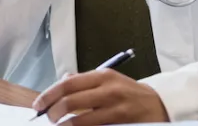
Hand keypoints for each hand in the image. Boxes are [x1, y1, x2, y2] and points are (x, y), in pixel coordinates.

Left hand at [32, 69, 168, 124]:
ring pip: (81, 121)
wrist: (159, 105)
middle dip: (54, 113)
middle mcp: (109, 90)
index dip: (49, 95)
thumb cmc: (128, 93)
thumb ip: (84, 81)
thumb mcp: (108, 80)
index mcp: (103, 76)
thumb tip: (60, 83)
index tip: (38, 105)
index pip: (68, 84)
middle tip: (49, 119)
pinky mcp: (122, 124)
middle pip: (71, 102)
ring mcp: (117, 110)